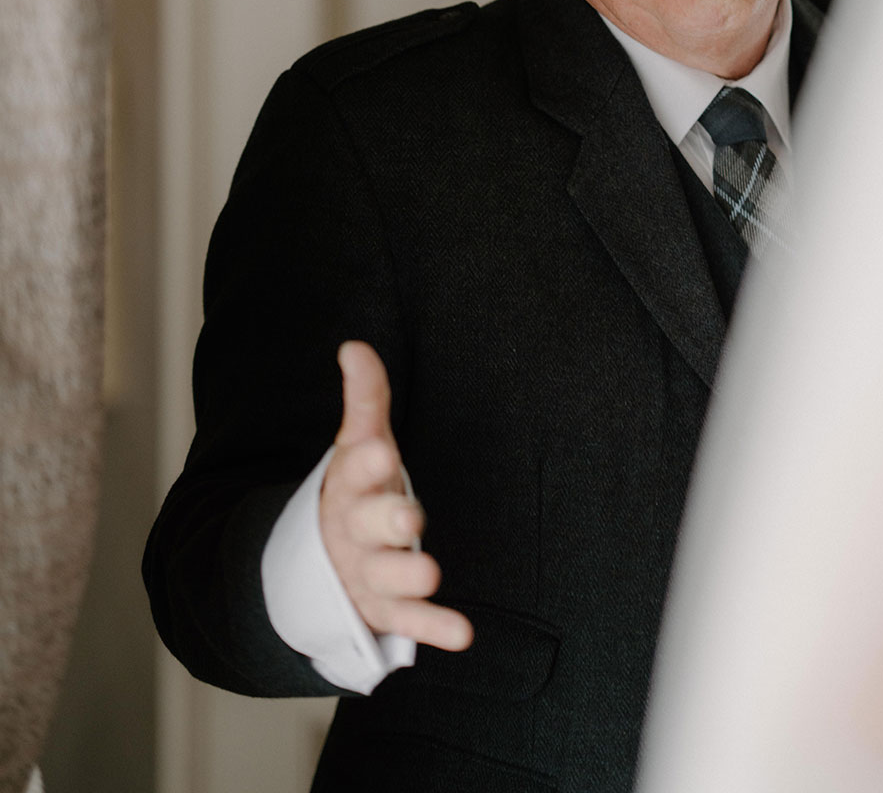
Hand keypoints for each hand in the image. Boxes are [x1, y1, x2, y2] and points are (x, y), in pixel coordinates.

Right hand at [319, 340, 472, 650]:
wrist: (322, 557)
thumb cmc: (358, 487)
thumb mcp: (361, 440)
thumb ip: (365, 397)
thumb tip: (355, 347)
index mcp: (350, 485)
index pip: (354, 469)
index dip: (367, 461)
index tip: (381, 449)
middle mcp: (355, 530)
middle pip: (369, 526)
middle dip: (388, 521)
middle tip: (410, 517)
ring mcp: (367, 572)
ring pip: (386, 576)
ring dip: (408, 576)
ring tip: (430, 573)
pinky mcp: (384, 610)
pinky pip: (408, 623)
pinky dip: (433, 629)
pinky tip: (463, 633)